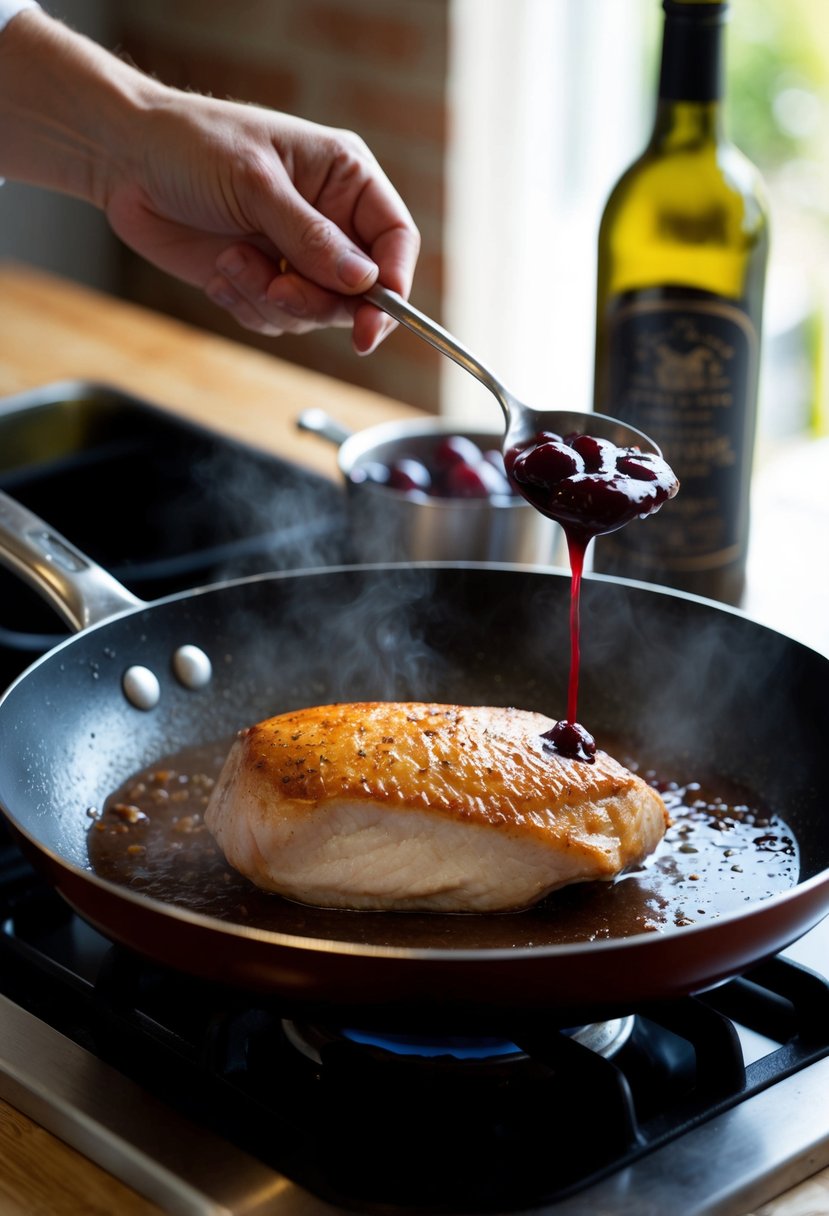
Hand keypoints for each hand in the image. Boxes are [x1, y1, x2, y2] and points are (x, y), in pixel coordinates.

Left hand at [105, 96, 419, 353]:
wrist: (125, 160)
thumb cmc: (192, 146)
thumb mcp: (256, 185)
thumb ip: (311, 238)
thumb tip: (364, 282)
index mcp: (345, 179)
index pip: (396, 241)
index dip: (393, 285)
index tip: (371, 324)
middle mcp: (329, 220)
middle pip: (360, 291)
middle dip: (318, 302)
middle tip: (279, 292)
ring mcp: (295, 254)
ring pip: (314, 313)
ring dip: (270, 301)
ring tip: (231, 262)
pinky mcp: (261, 280)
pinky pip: (275, 319)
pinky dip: (246, 304)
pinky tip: (219, 272)